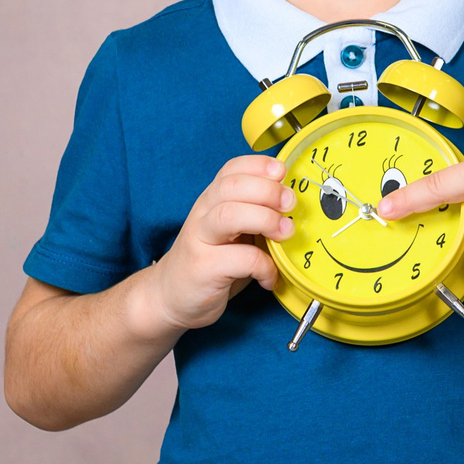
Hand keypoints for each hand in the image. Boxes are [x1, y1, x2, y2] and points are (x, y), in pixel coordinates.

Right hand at [129, 155, 293, 337]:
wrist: (170, 297)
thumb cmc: (211, 262)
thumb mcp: (232, 232)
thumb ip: (254, 215)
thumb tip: (292, 204)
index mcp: (212, 201)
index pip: (232, 169)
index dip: (259, 165)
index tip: (282, 173)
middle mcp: (203, 214)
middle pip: (232, 186)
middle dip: (268, 191)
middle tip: (290, 205)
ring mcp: (200, 240)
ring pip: (230, 215)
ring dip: (265, 219)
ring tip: (285, 234)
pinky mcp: (204, 268)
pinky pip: (241, 259)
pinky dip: (264, 267)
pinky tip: (269, 277)